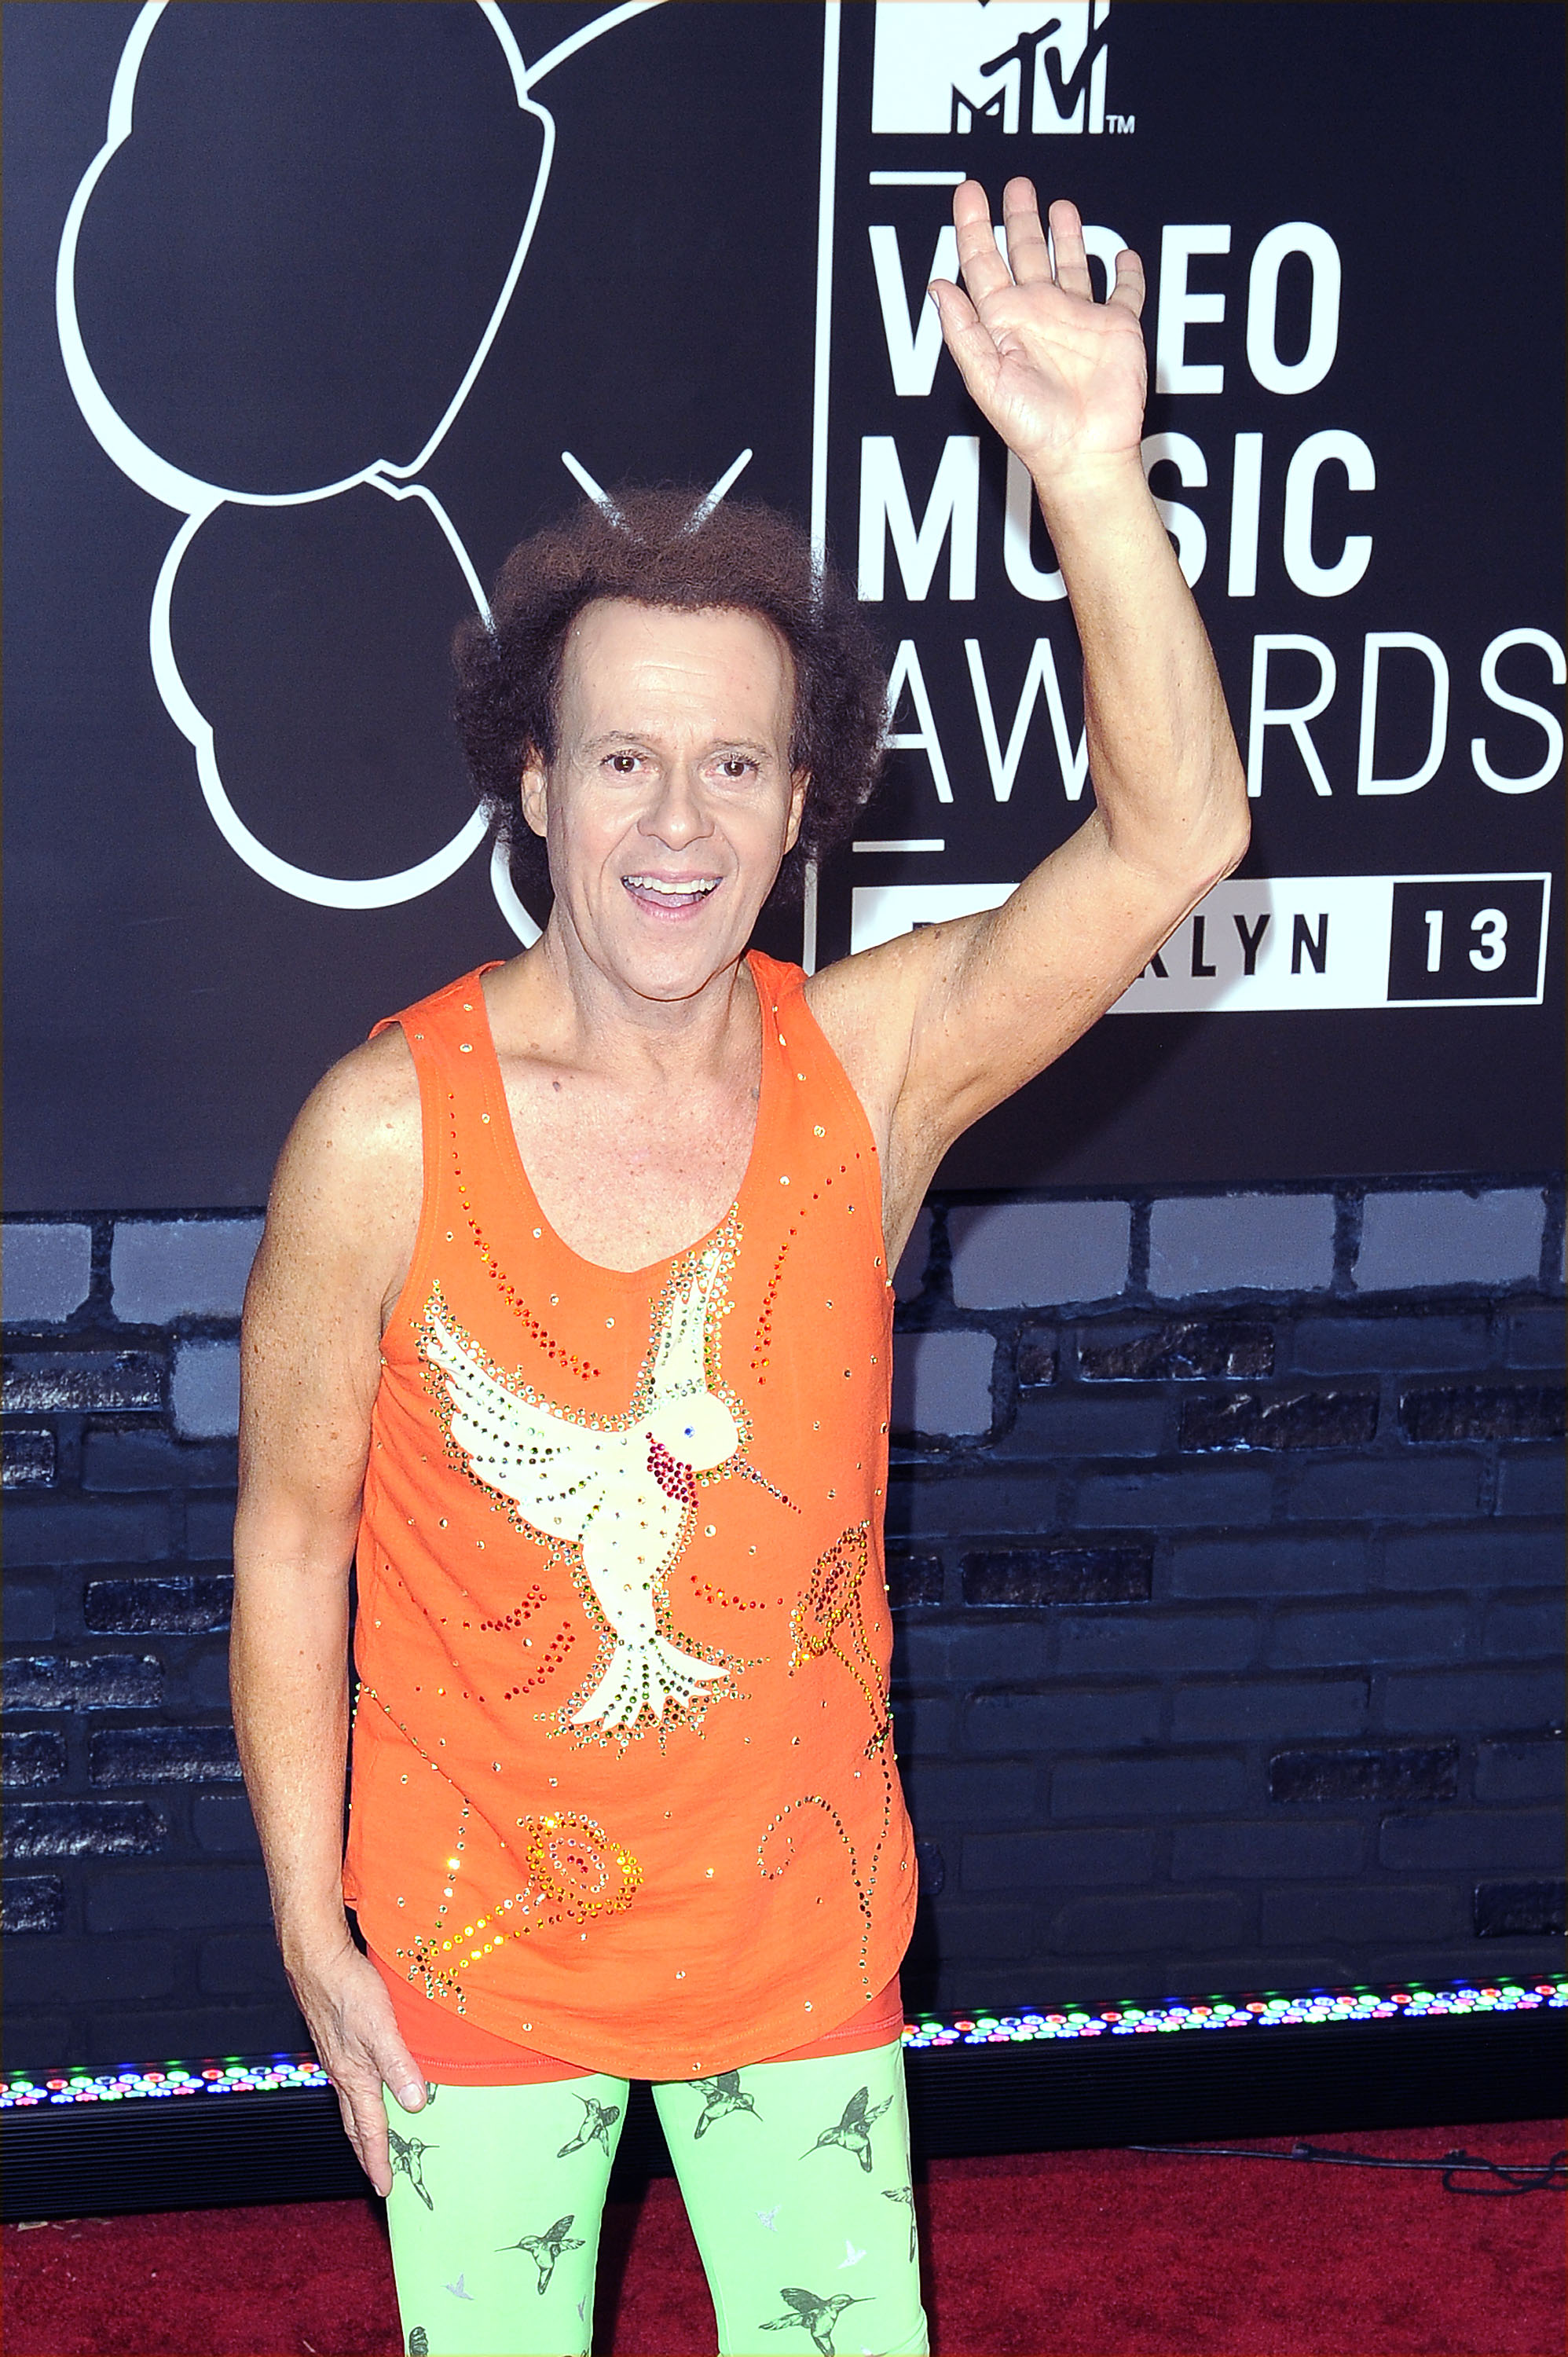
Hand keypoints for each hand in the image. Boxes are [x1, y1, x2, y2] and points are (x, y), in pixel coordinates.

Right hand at [284, 1933, 427, 2195]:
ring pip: (351, 2104)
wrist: (315, 1960)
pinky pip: (349, 2082)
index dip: (378, 2160)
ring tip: (373, 2142)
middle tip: (377, 2175)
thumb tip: (413, 2103)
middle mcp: (343, 2073)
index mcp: (354, 2077)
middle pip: (356, 2124)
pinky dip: (359, 2098)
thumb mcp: (381, 2027)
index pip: (370, 2130)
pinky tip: (365, 2088)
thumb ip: (398, 2065)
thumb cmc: (347, 1990)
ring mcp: (337, 2058)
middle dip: (367, 2152)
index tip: (384, 2188)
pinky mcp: (336, 2040)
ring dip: (363, 2127)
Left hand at [929, 180, 1146, 490]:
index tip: (968, 192)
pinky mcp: (1116, 328)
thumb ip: (963, 331)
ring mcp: (1078, 319)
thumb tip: (937, 287)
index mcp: (1004, 322)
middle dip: (1018, 219)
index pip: (982, 263)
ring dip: (1064, 235)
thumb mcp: (986, 378)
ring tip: (1058, 206)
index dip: (973, 226)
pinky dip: (1127, 273)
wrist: (1083, 452)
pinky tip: (1122, 257)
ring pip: (1070, 264)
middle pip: (1024, 254)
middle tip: (1015, 185)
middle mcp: (1039, 315)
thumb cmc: (1032, 427)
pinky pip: (1125, 292)